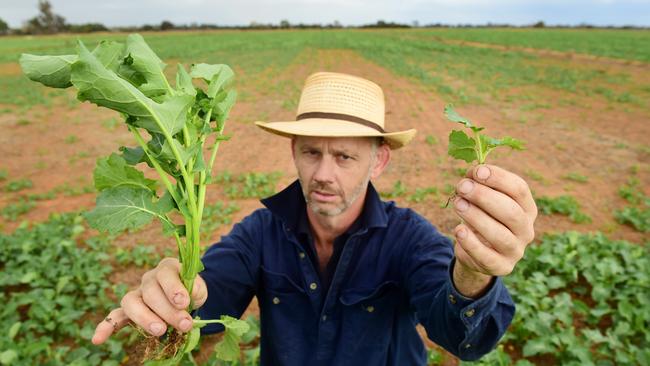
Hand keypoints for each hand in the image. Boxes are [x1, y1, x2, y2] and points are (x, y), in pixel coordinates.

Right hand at [91, 257, 207, 344]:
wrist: (187, 297)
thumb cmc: (192, 291)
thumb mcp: (199, 287)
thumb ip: (195, 289)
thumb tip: (185, 298)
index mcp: (167, 267)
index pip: (165, 274)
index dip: (173, 288)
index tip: (183, 302)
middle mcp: (149, 278)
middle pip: (151, 292)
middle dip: (168, 311)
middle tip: (184, 324)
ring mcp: (138, 294)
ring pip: (131, 302)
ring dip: (144, 318)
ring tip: (160, 331)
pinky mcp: (130, 310)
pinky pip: (114, 316)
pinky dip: (106, 327)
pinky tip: (97, 339)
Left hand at [451, 165, 536, 293]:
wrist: (478, 251)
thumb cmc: (482, 217)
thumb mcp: (481, 198)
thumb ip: (478, 184)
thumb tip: (472, 172)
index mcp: (526, 207)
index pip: (519, 189)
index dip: (498, 178)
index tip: (477, 171)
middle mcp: (526, 229)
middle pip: (511, 211)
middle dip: (484, 196)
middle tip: (462, 187)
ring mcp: (516, 250)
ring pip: (500, 234)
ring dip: (476, 217)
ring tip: (457, 204)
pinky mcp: (502, 266)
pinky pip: (487, 256)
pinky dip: (471, 243)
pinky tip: (458, 230)